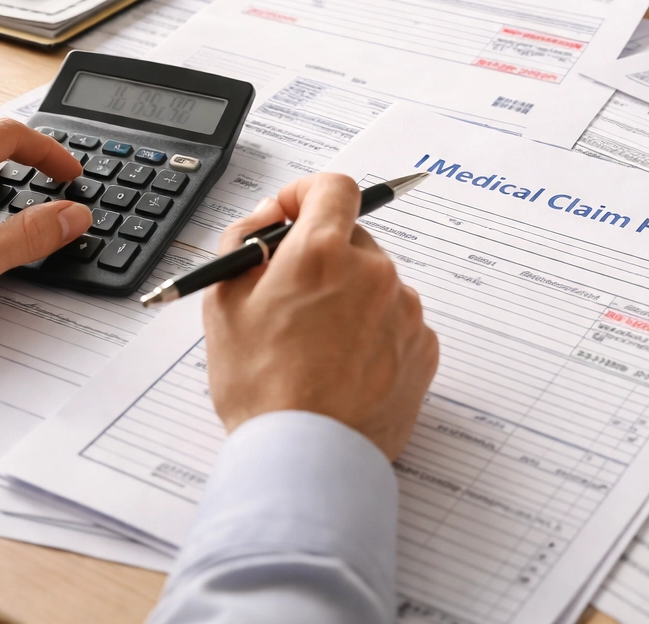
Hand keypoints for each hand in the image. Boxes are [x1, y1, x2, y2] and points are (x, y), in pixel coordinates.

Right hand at [203, 173, 438, 460]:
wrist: (308, 460)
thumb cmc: (261, 389)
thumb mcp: (224, 305)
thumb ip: (244, 243)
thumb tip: (268, 218)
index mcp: (322, 253)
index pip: (333, 188)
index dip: (308, 194)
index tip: (291, 214)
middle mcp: (374, 272)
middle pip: (352, 239)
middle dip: (323, 257)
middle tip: (292, 299)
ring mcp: (405, 310)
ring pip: (375, 284)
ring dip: (348, 298)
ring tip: (315, 348)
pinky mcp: (424, 347)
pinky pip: (396, 322)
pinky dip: (373, 333)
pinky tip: (344, 368)